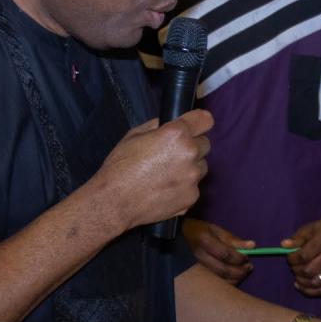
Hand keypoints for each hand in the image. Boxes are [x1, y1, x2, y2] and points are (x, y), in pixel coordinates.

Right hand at [90, 109, 212, 231]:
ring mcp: (193, 177)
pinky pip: (194, 186)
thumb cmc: (120, 167)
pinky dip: (184, 186)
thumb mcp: (134, 135)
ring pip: (201, 166)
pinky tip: (165, 188)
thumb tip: (170, 122)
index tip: (195, 126)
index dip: (199, 122)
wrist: (115, 202)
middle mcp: (190, 153)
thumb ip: (158, 125)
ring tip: (166, 174)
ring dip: (190, 167)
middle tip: (171, 154)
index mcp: (177, 134)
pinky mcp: (192, 197)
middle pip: (204, 144)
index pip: (205, 120)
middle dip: (191, 146)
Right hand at [182, 218, 253, 284]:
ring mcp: (194, 268)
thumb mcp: (214, 229)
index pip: (225, 254)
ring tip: (243, 272)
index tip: (247, 258)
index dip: (239, 258)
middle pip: (222, 270)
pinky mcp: (194, 276)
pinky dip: (226, 283)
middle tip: (249, 267)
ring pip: (218, 280)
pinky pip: (213, 284)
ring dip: (235, 278)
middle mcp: (197, 256)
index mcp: (203, 240)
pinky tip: (233, 278)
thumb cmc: (198, 231)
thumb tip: (253, 245)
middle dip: (239, 271)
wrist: (175, 238)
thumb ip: (232, 239)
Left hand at [284, 216, 320, 296]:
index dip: (292, 258)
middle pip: (309, 270)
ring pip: (315, 282)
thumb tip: (283, 245)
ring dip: (302, 281)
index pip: (304, 256)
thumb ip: (297, 238)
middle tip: (293, 265)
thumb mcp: (311, 228)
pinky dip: (310, 291)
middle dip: (296, 269)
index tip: (289, 255)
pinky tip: (301, 285)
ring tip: (297, 275)